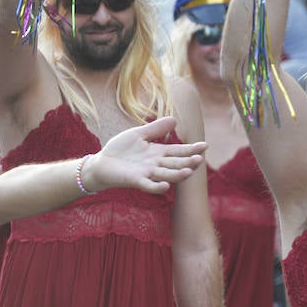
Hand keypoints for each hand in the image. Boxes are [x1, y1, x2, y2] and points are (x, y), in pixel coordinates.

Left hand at [82, 117, 205, 193]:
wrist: (102, 163)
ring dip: (177, 174)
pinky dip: (156, 187)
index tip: (205, 146)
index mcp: (158, 153)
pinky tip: (165, 186)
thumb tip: (175, 119)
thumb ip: (155, 129)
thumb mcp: (138, 135)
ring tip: (189, 171)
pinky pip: (148, 185)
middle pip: (175, 163)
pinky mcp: (135, 180)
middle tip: (200, 159)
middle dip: (188, 162)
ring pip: (166, 175)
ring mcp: (146, 173)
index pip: (178, 151)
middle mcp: (155, 164)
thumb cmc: (120, 149)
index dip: (191, 149)